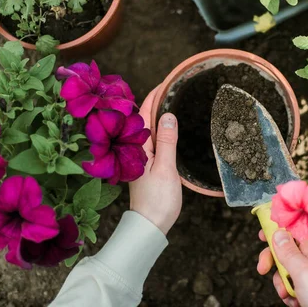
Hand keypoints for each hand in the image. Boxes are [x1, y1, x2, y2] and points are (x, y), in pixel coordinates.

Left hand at [129, 86, 181, 234]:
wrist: (150, 224)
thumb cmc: (157, 199)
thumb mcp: (166, 168)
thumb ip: (167, 141)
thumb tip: (169, 115)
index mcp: (138, 148)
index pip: (145, 114)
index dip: (154, 96)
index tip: (165, 82)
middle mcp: (136, 150)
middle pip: (145, 119)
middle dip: (156, 101)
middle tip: (171, 86)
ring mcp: (141, 157)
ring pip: (149, 129)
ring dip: (158, 114)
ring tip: (171, 100)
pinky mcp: (147, 165)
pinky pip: (153, 140)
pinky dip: (161, 129)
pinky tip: (169, 127)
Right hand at [257, 229, 307, 306]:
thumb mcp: (302, 270)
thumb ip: (288, 251)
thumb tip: (278, 232)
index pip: (291, 233)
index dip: (276, 233)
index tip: (261, 236)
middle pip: (284, 254)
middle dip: (273, 263)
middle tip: (263, 269)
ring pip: (285, 273)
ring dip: (282, 284)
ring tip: (288, 293)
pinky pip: (291, 288)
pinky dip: (289, 295)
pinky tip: (295, 301)